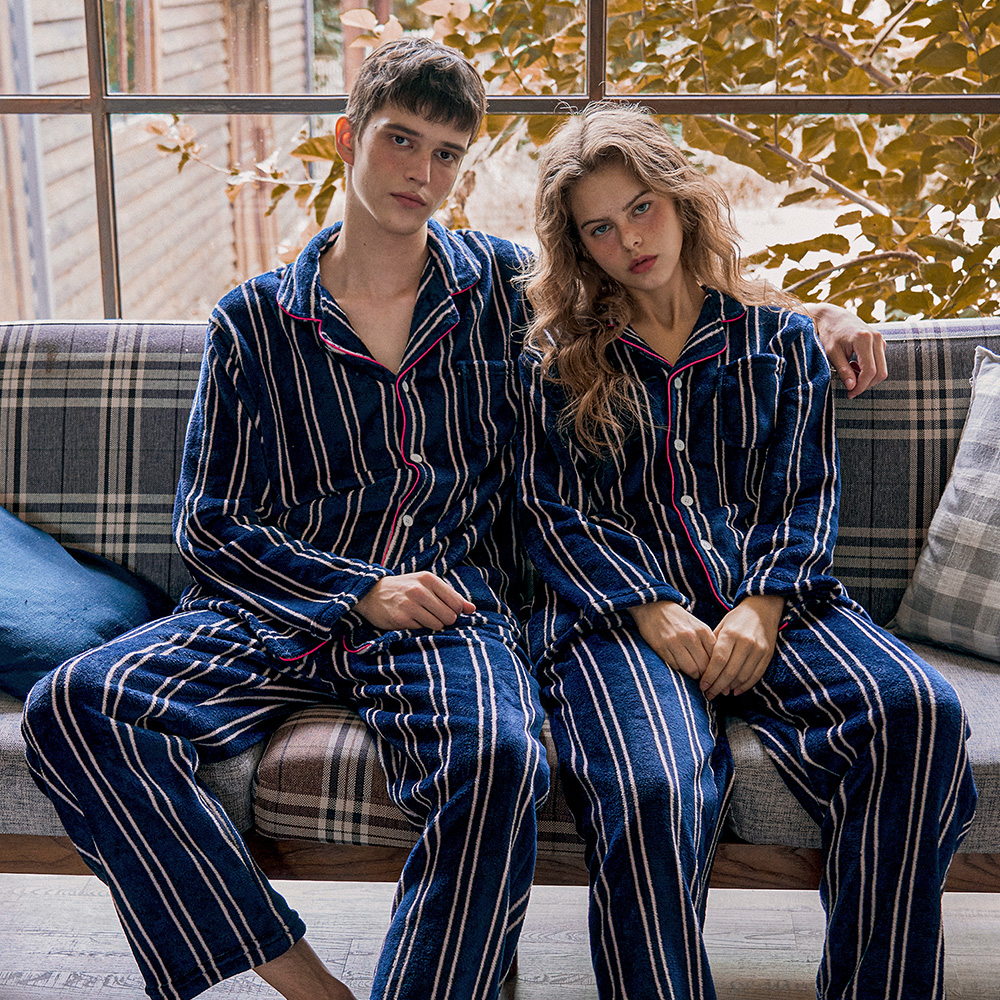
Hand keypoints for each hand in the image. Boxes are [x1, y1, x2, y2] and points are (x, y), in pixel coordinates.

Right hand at [355, 572, 475, 630]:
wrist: (371, 593)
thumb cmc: (404, 589)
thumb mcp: (426, 586)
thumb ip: (450, 596)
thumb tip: (472, 609)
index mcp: (429, 579)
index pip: (457, 603)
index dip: (455, 611)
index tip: (445, 610)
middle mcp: (420, 590)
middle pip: (450, 616)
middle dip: (445, 620)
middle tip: (433, 616)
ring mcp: (409, 604)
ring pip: (438, 624)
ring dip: (432, 625)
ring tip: (421, 617)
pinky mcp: (401, 618)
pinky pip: (422, 629)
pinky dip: (419, 628)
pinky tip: (410, 620)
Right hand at [628, 601, 715, 680]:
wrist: (654, 607)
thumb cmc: (679, 620)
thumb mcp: (698, 626)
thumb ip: (708, 643)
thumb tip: (717, 666)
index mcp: (702, 630)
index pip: (716, 657)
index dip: (716, 669)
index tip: (714, 674)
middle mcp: (690, 636)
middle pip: (704, 666)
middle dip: (706, 676)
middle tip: (704, 679)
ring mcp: (675, 642)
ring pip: (691, 670)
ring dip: (693, 675)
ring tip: (693, 674)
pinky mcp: (662, 648)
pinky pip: (676, 667)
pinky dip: (680, 669)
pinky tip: (680, 664)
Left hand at [700, 595, 784, 699]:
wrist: (762, 610)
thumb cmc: (736, 619)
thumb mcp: (721, 627)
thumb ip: (712, 645)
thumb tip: (701, 668)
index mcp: (730, 634)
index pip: (718, 660)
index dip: (709, 676)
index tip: (702, 686)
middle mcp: (745, 642)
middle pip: (730, 672)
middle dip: (718, 686)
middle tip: (710, 695)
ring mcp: (758, 649)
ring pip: (742, 676)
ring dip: (730, 688)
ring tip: (720, 693)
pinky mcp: (767, 655)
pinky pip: (756, 675)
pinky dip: (745, 686)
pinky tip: (735, 690)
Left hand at [809, 302, 887, 398]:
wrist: (832, 317)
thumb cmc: (829, 334)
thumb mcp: (832, 353)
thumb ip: (843, 370)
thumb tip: (852, 387)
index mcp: (864, 339)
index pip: (870, 371)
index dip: (861, 386)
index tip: (850, 394)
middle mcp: (876, 338)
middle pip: (880, 372)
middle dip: (866, 384)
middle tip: (851, 390)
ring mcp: (880, 339)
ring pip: (882, 368)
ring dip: (867, 377)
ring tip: (849, 372)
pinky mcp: (879, 342)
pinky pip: (880, 362)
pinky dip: (869, 369)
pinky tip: (854, 366)